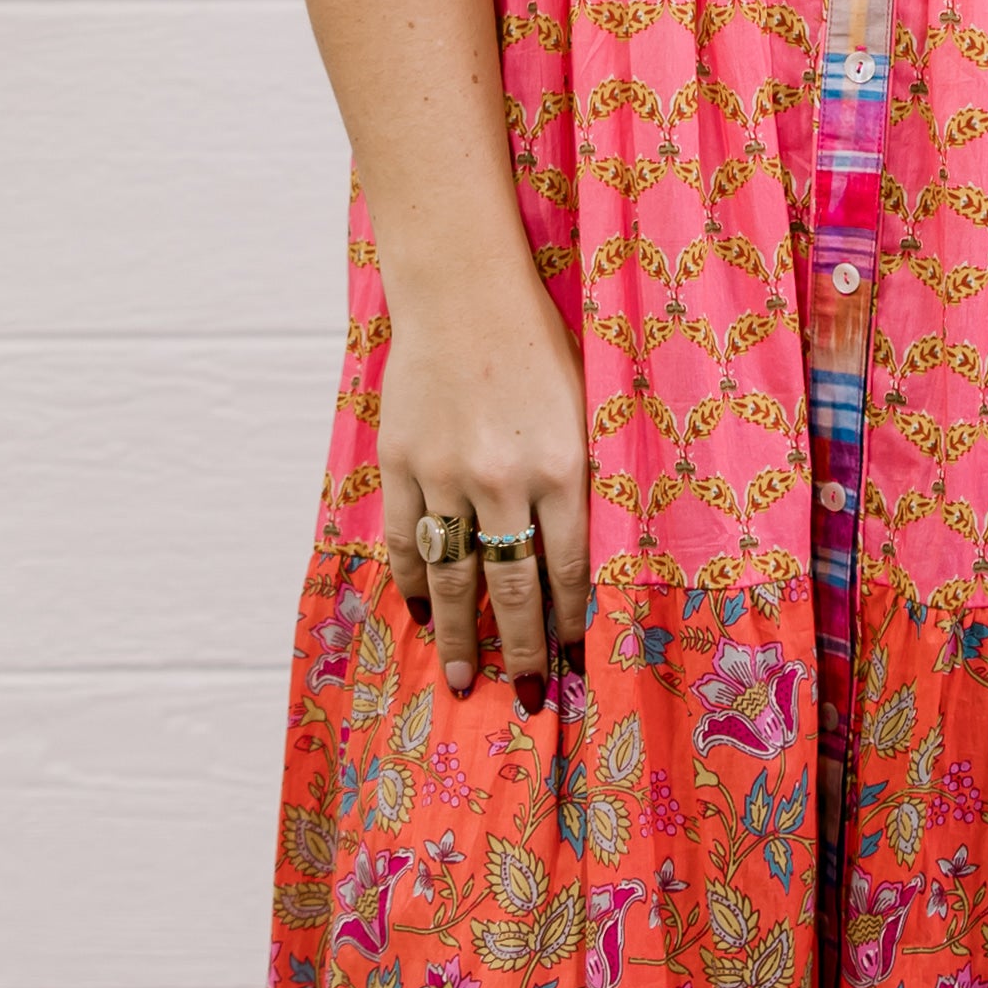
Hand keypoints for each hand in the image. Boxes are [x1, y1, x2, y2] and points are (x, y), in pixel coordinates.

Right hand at [375, 272, 590, 711]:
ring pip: (453, 574)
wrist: (464, 288)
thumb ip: (583, 482)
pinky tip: (420, 611)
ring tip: (463, 677)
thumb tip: (580, 562)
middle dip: (521, 650)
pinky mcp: (403, 459)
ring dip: (460, 633)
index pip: (569, 569)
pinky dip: (413, 580)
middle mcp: (505, 476)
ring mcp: (446, 471)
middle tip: (523, 698)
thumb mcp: (584, 408)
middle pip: (513, 586)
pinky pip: (407, 537)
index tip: (571, 663)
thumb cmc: (537, 344)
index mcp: (564, 465)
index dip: (570, 624)